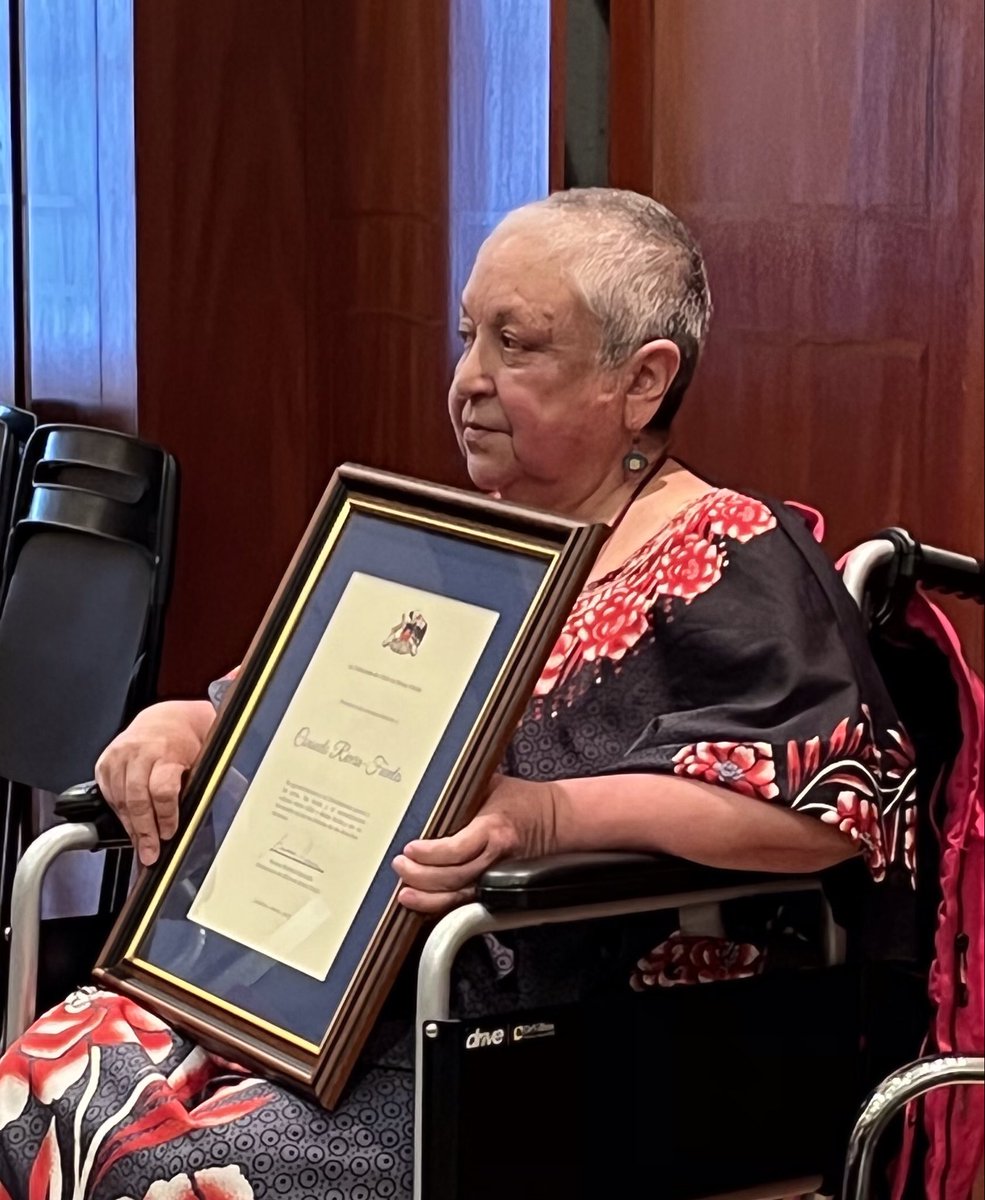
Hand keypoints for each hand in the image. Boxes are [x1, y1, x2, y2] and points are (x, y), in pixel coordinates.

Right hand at [95, 700, 214, 865]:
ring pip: (120, 800)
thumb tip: (188, 825)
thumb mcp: (200, 761)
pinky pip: (108, 794)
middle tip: (150, 852)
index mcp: (168, 750)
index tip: (169, 833)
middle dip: (143, 831)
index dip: (165, 816)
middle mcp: (140, 752)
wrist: (167, 718)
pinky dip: (118, 812)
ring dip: (130, 826)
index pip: (162, 790)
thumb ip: (191, 789)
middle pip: (136, 799)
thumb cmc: (186, 741)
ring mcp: (119, 756)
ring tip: (140, 843)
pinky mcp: (105, 762)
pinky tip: (129, 822)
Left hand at [393, 774, 559, 914]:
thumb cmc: (521, 800)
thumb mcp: (492, 784)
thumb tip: (428, 787)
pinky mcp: (498, 889)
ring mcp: (498, 877)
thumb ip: (463, 790)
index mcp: (494, 829)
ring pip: (459, 898)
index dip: (430, 853)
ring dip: (428, 899)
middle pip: (453, 878)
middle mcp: (497, 858)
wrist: (555, 821)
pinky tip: (424, 903)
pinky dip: (443, 907)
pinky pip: (466, 903)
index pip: (457, 849)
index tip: (409, 848)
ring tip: (404, 892)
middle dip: (420, 876)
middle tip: (399, 866)